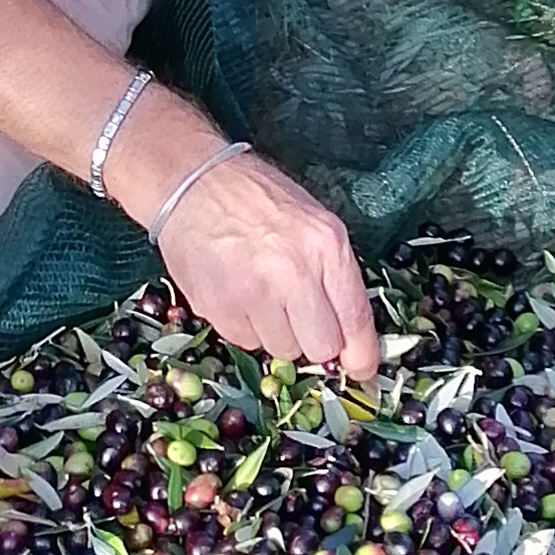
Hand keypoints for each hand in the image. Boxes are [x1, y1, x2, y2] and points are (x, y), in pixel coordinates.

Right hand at [152, 149, 380, 382]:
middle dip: (314, 341)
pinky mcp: (219, 309)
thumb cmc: (257, 200)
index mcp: (326, 247)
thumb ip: (333, 274)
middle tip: (299, 317)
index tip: (361, 370)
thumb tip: (346, 334)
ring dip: (277, 332)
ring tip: (261, 294)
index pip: (355, 319)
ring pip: (282, 350)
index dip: (361, 355)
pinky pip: (246, 342)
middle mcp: (294, 274)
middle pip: (320, 347)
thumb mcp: (313, 222)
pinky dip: (245, 326)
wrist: (193, 184)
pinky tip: (237, 293)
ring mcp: (254, 294)